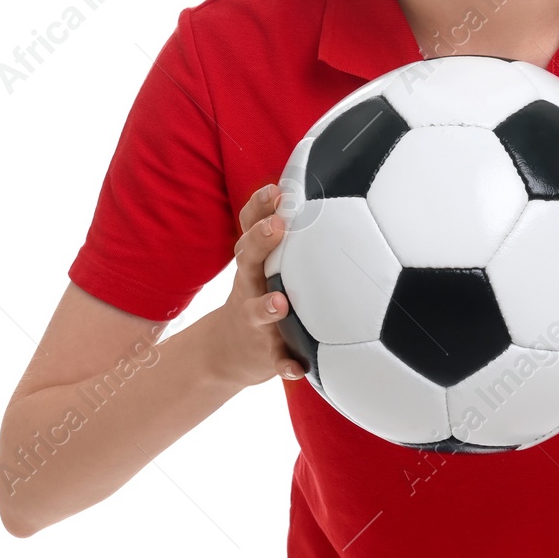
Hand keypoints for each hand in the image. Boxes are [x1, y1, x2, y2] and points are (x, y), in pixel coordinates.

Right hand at [204, 183, 306, 386]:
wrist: (227, 353)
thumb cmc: (261, 294)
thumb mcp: (265, 264)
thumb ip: (290, 235)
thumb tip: (331, 187)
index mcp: (254, 261)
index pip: (249, 226)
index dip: (259, 206)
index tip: (276, 189)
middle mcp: (250, 285)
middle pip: (248, 258)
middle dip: (260, 240)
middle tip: (277, 225)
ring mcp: (253, 319)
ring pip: (256, 310)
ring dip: (266, 307)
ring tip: (280, 303)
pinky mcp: (263, 352)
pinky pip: (274, 359)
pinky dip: (285, 365)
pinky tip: (298, 369)